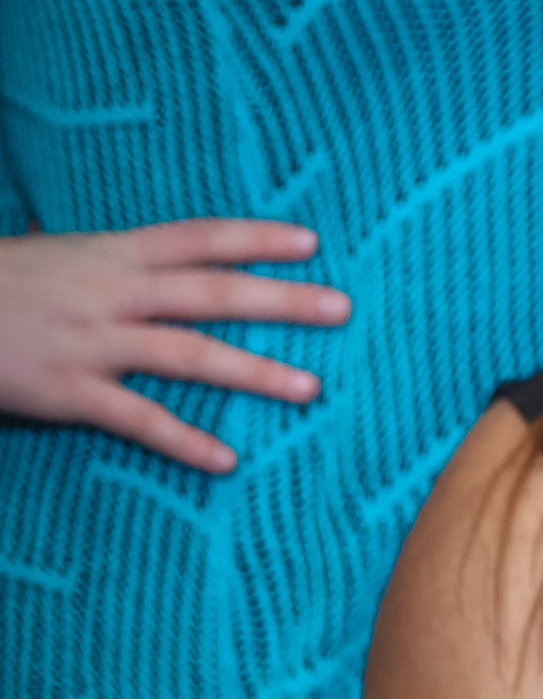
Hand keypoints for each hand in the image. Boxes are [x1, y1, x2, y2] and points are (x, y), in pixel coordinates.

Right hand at [0, 220, 349, 472]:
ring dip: (255, 373)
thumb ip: (93, 261)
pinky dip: (184, 441)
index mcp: (106, 254)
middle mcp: (108, 292)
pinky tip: (227, 460)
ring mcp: (90, 342)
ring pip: (189, 355)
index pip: (196, 238)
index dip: (254, 239)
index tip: (311, 244)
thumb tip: (123, 257)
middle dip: (280, 299)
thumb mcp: (43, 256)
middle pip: (211, 292)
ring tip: (310, 389)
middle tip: (342, 308)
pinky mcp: (66, 391)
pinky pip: (137, 420)